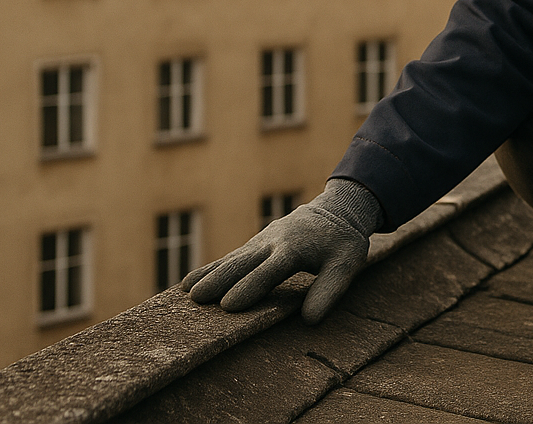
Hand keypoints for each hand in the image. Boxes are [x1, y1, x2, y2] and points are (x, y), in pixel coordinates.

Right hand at [182, 178, 382, 323]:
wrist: (335, 212)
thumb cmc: (341, 243)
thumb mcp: (346, 264)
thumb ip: (330, 290)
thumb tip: (310, 321)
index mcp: (295, 248)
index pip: (270, 270)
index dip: (250, 286)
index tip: (229, 305)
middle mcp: (272, 243)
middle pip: (242, 262)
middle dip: (219, 280)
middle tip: (196, 299)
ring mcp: (260, 242)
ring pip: (230, 259)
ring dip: (208, 274)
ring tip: (185, 292)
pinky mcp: (253, 246)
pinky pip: (229, 258)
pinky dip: (209, 269)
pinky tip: (188, 284)